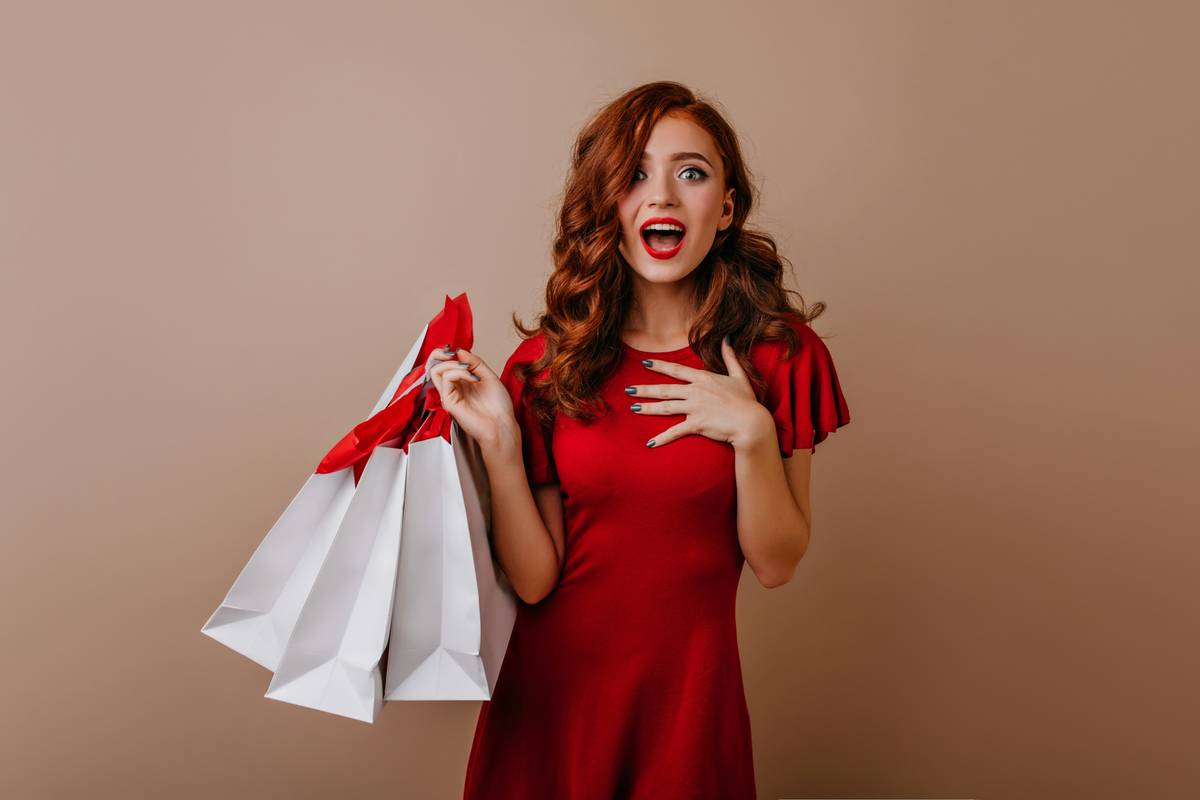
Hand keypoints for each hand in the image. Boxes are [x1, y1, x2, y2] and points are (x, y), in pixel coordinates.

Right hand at [425, 345, 517, 450]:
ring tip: (468, 368)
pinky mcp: (449, 401)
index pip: (444, 363)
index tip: (459, 350)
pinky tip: (473, 378)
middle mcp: (453, 388)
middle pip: (433, 365)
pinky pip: (446, 379)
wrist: (502, 425)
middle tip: (453, 353)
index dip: (448, 353)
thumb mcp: (489, 377)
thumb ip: (475, 363)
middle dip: (440, 353)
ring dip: (452, 363)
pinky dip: (459, 372)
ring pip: (435, 370)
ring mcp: (450, 394)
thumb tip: (460, 351)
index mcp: (462, 382)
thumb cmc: (498, 407)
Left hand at [626, 336, 775, 449]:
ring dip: (647, 408)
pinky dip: (662, 438)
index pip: (676, 370)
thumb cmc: (747, 401)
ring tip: (633, 408)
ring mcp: (694, 407)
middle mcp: (695, 391)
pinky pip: (675, 431)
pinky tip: (650, 443)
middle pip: (664, 389)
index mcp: (703, 379)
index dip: (659, 366)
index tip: (644, 363)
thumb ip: (730, 356)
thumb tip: (727, 338)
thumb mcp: (739, 375)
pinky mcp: (696, 424)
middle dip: (644, 389)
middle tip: (628, 390)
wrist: (752, 422)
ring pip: (665, 407)